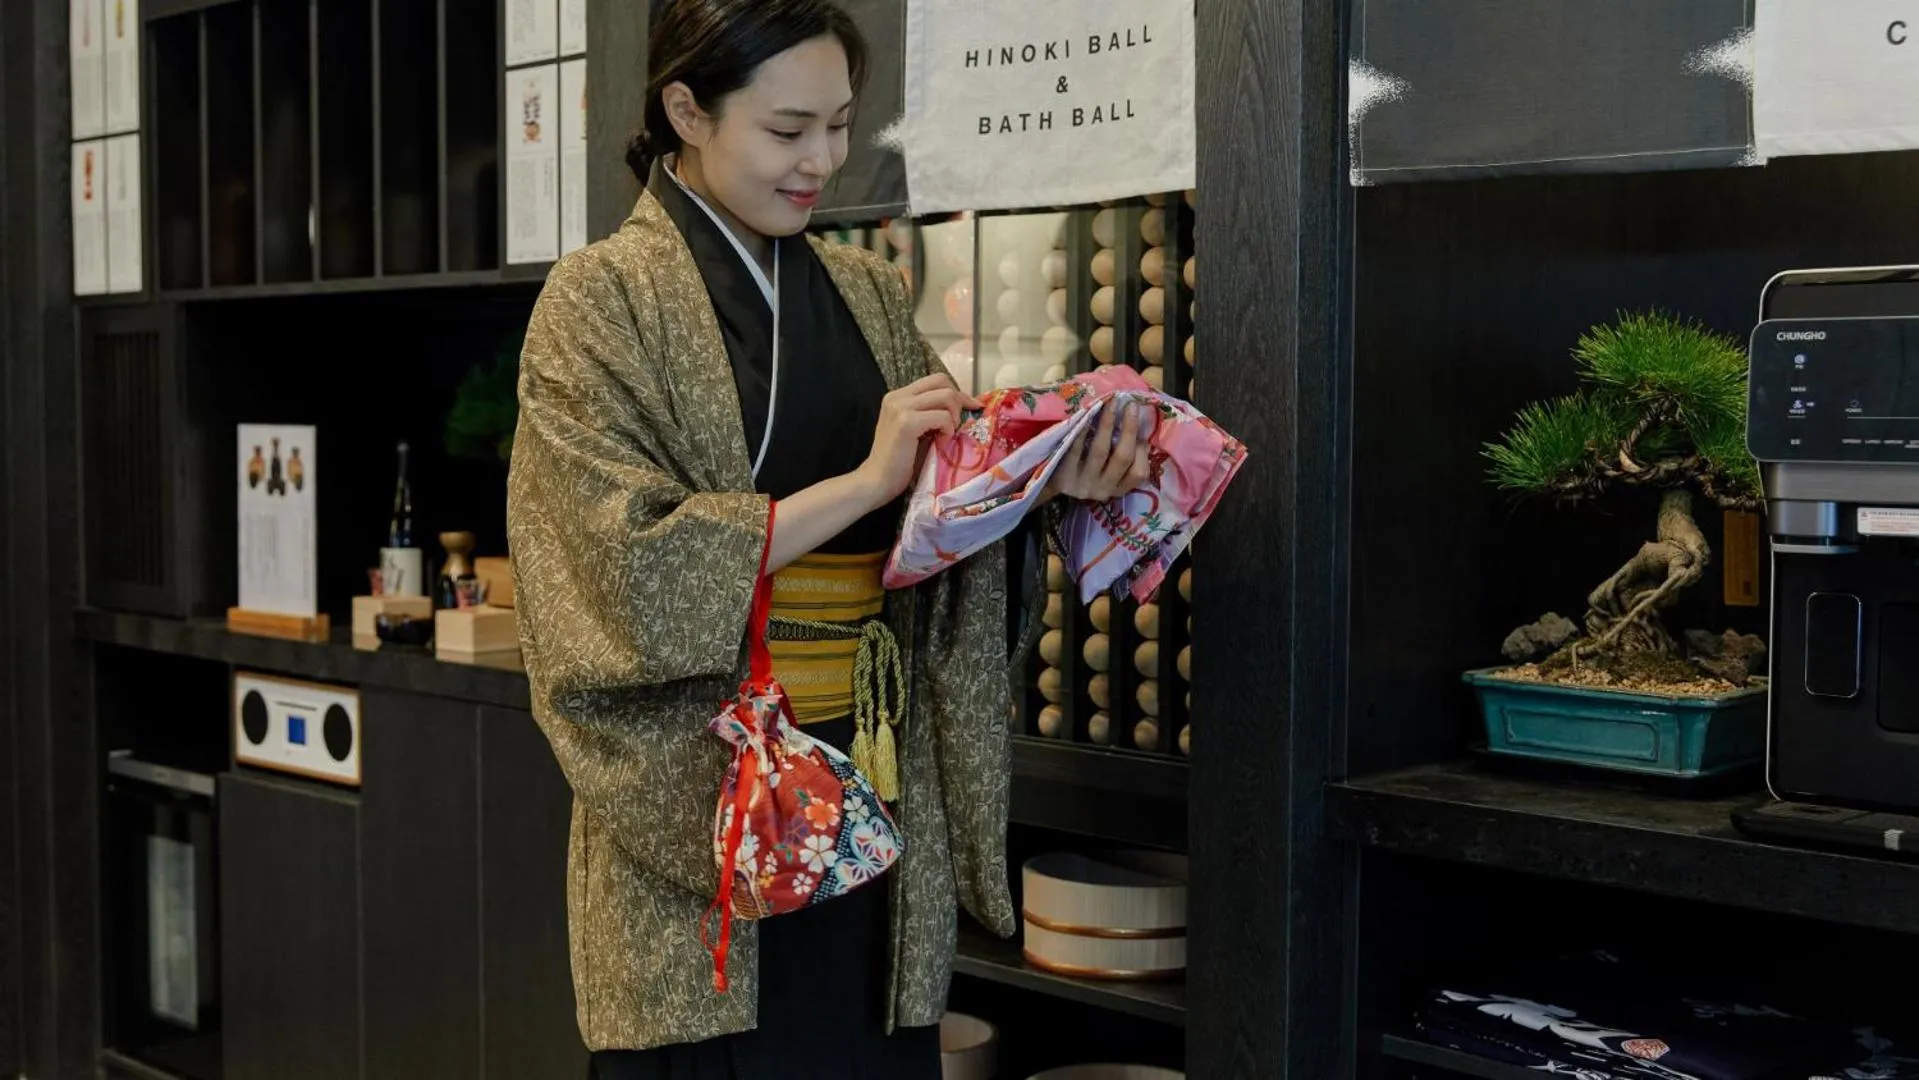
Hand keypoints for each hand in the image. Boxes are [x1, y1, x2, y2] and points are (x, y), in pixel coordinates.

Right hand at [855, 374, 978, 502]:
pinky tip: (941, 442)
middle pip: (942, 381)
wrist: (877, 481)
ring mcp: (900, 408)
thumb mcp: (916, 430)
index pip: (935, 380)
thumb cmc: (899, 462)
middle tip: (960, 423)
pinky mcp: (906, 423)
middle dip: (960, 400)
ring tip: (947, 434)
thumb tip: (963, 406)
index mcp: (898, 396)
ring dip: (954, 415)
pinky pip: (942, 416)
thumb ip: (930, 413)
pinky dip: (948, 429)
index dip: (957, 392)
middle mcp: (897, 397)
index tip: (969, 408)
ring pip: (945, 395)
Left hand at [1045, 402, 1152, 503]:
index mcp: (1118, 489)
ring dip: (1107, 424)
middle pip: (1122, 458)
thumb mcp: (1108, 476)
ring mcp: (1083, 482)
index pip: (1139, 473)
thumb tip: (1138, 430)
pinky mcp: (1064, 475)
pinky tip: (1087, 414)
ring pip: (1100, 451)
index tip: (1140, 433)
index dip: (1142, 452)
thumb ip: (1122, 459)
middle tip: (1132, 406)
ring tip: (1110, 404)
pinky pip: (1076, 449)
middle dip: (1129, 430)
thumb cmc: (1088, 474)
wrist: (1053, 488)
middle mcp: (1103, 488)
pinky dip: (1083, 430)